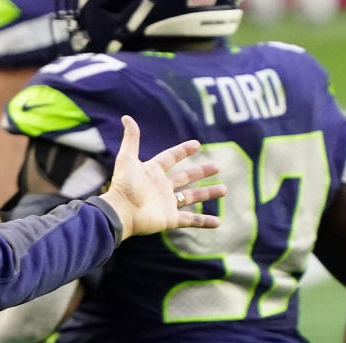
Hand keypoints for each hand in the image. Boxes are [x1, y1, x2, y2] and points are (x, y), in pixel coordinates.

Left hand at [101, 115, 225, 238]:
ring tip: (224, 189)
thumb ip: (131, 139)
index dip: (182, 151)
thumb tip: (126, 117)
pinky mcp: (170, 219)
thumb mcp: (127, 159)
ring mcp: (166, 204)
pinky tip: (218, 222)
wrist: (121, 212)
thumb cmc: (124, 186)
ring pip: (191, 197)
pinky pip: (190, 220)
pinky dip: (204, 222)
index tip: (196, 144)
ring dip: (208, 193)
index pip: (170, 158)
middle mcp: (161, 187)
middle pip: (185, 178)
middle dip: (201, 172)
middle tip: (217, 167)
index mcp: (152, 172)